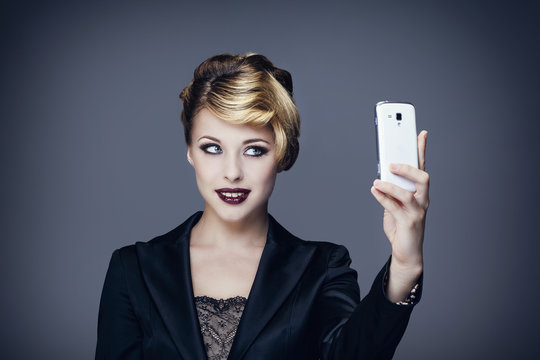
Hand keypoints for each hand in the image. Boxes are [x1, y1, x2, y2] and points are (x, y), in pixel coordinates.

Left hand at [370, 130, 428, 298]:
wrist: (407, 253)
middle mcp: (423, 200)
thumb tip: (382, 175)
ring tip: (377, 181)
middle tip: (391, 163)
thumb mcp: (396, 204)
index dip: (422, 150)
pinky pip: (395, 208)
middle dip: (408, 168)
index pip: (422, 167)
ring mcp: (418, 212)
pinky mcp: (409, 223)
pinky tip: (374, 191)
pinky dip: (383, 198)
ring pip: (409, 194)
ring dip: (391, 185)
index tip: (420, 133)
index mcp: (420, 193)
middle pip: (423, 178)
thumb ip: (392, 190)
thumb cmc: (401, 226)